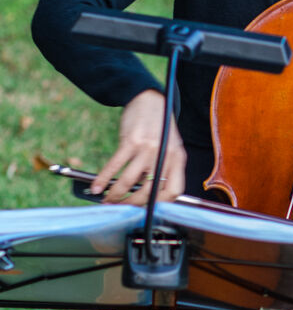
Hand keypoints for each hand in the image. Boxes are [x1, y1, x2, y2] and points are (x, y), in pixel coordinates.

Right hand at [90, 90, 185, 204]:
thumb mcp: (171, 146)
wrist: (150, 99)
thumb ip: (165, 168)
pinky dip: (104, 179)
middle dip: (133, 205)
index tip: (148, 210)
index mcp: (178, 158)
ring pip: (130, 181)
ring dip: (116, 195)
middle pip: (150, 190)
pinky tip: (97, 187)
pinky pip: (115, 166)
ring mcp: (148, 147)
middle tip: (122, 209)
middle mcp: (165, 154)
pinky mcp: (131, 140)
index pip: (175, 190)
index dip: (162, 204)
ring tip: (108, 200)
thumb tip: (148, 196)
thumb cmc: (159, 127)